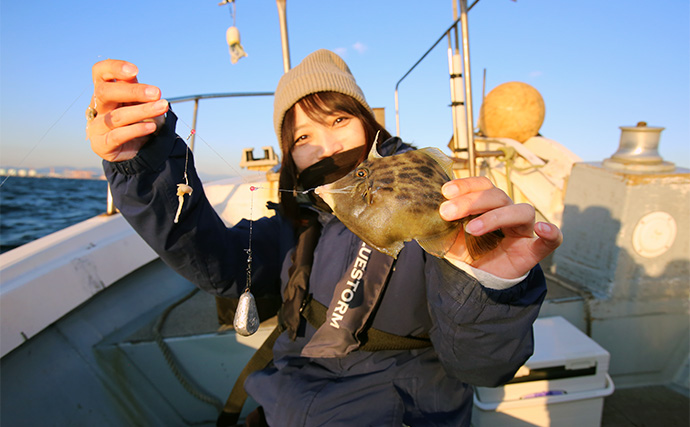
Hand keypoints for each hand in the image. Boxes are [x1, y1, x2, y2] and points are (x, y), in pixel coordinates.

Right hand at [86, 59, 168, 161]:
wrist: (139, 148)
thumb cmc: (139, 120)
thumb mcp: (139, 102)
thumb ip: (136, 90)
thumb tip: (133, 77)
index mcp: (104, 90)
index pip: (99, 71)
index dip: (114, 68)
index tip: (135, 71)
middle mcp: (97, 106)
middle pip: (105, 92)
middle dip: (133, 91)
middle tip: (156, 93)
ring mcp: (96, 126)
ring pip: (117, 116)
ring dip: (142, 111)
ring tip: (161, 108)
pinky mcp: (101, 144)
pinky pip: (117, 135)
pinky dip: (136, 130)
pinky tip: (151, 127)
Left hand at [439, 177, 562, 278]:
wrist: (479, 280)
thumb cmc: (468, 253)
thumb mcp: (450, 237)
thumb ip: (442, 224)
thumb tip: (423, 213)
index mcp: (489, 205)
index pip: (483, 185)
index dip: (466, 184)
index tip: (445, 191)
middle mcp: (508, 212)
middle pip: (497, 196)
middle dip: (471, 201)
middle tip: (446, 212)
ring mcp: (523, 230)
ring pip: (520, 211)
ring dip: (495, 217)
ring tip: (472, 228)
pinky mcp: (533, 250)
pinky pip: (552, 240)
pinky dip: (551, 233)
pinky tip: (543, 229)